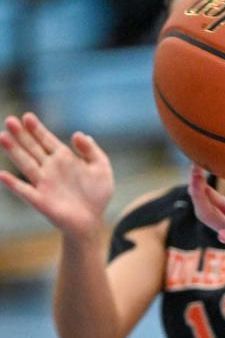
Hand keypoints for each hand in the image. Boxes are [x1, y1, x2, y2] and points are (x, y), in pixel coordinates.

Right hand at [0, 113, 112, 236]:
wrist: (92, 221)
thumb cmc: (97, 194)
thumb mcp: (101, 167)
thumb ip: (92, 150)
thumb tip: (78, 134)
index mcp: (63, 158)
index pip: (47, 140)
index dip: (37, 129)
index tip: (27, 116)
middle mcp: (50, 168)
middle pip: (32, 148)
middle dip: (21, 135)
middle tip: (10, 120)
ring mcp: (43, 183)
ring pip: (25, 164)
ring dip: (14, 151)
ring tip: (3, 137)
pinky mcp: (40, 200)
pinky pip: (24, 190)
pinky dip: (13, 184)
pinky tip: (2, 175)